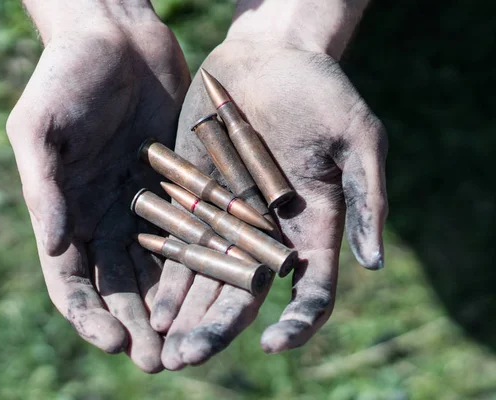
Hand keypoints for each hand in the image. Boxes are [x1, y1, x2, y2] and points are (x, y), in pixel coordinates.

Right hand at [6, 2, 189, 372]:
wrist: (116, 35)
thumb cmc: (65, 75)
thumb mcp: (39, 127)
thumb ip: (43, 187)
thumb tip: (58, 247)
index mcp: (66, 212)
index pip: (72, 281)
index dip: (89, 315)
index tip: (113, 340)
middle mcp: (106, 217)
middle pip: (121, 286)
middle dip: (138, 325)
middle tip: (159, 361)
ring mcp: (145, 204)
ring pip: (161, 268)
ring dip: (174, 307)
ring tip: (192, 341)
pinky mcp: (180, 185)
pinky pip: (195, 228)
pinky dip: (205, 260)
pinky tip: (223, 287)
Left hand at [150, 0, 386, 368]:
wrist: (270, 56)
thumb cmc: (322, 91)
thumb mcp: (357, 138)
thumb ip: (366, 199)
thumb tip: (373, 263)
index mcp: (312, 227)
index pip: (309, 290)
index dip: (295, 322)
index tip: (272, 343)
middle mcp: (267, 233)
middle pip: (244, 294)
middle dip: (217, 327)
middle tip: (188, 357)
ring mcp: (228, 217)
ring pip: (206, 276)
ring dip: (185, 311)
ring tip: (160, 342)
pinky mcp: (195, 195)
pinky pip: (179, 239)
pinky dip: (166, 269)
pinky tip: (149, 297)